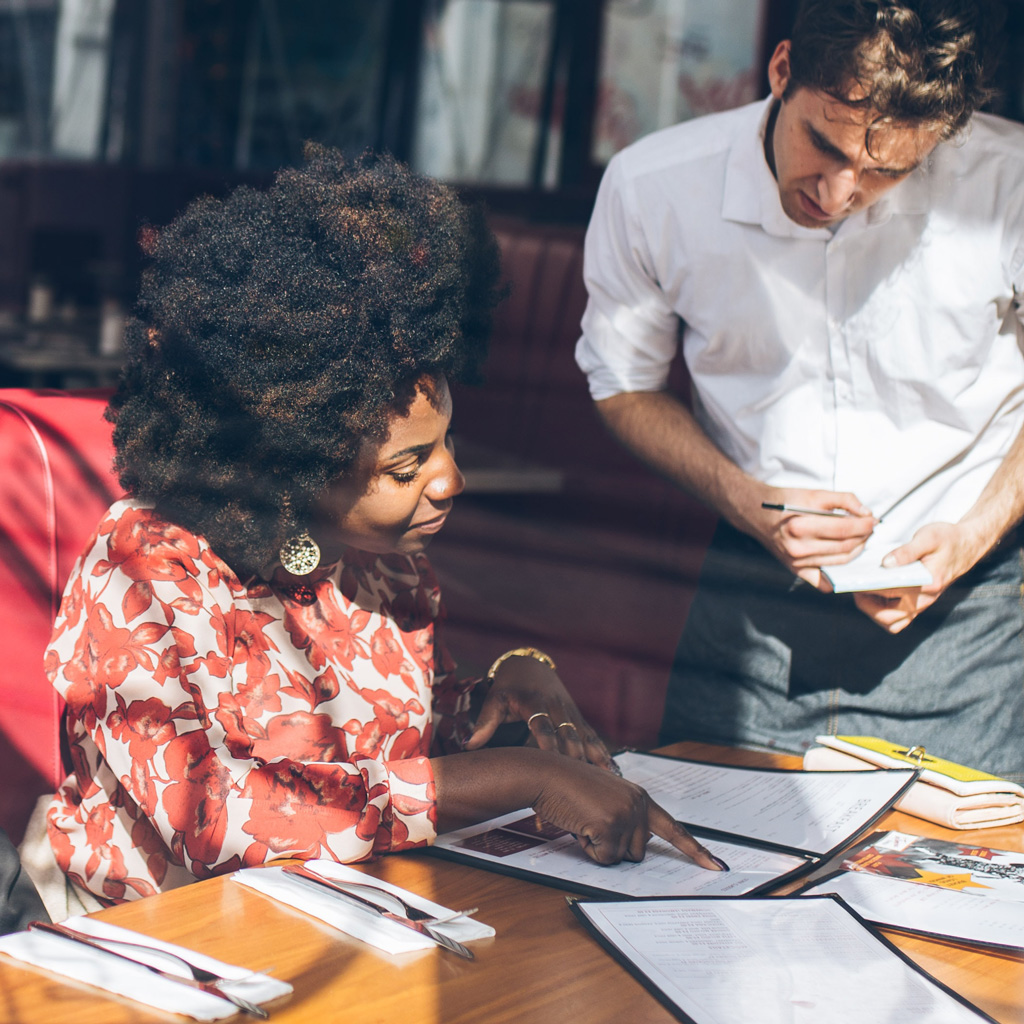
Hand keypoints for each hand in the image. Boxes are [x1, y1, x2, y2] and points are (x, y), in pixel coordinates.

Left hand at [464, 654, 614, 770]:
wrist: (530, 665)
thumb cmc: (509, 687)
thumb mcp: (494, 699)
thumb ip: (485, 721)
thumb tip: (470, 745)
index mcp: (534, 704)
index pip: (542, 727)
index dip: (548, 747)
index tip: (553, 768)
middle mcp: (556, 708)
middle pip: (568, 736)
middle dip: (575, 760)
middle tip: (581, 787)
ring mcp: (570, 713)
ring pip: (585, 737)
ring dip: (594, 759)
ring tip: (606, 784)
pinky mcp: (578, 718)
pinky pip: (592, 736)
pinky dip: (603, 753)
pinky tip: (613, 771)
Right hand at [533, 755, 723, 870]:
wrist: (545, 774)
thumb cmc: (567, 788)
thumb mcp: (604, 798)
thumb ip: (624, 817)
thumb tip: (632, 850)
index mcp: (640, 797)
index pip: (673, 828)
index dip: (695, 850)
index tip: (717, 867)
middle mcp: (638, 804)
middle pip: (638, 852)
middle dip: (613, 846)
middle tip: (591, 822)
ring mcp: (626, 814)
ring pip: (620, 858)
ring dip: (599, 848)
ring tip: (583, 820)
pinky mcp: (610, 825)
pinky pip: (603, 859)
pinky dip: (588, 850)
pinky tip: (578, 825)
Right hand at [749, 487, 877, 587]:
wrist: (758, 514)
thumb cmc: (785, 502)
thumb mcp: (814, 493)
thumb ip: (843, 499)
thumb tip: (866, 513)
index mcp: (800, 526)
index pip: (844, 529)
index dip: (864, 524)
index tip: (873, 519)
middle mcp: (797, 547)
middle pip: (845, 547)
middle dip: (864, 537)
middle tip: (869, 527)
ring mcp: (796, 562)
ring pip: (840, 561)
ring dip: (856, 550)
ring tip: (860, 538)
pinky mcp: (796, 570)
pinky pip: (823, 581)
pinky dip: (837, 575)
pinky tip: (843, 559)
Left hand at [853, 520, 985, 632]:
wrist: (966, 545)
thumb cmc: (947, 539)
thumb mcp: (928, 537)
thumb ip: (907, 551)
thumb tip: (885, 564)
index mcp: (928, 583)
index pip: (890, 592)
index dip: (867, 588)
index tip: (852, 581)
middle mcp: (924, 599)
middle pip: (889, 618)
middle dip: (866, 606)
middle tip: (854, 587)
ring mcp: (921, 604)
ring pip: (892, 622)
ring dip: (873, 612)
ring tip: (861, 591)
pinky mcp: (917, 603)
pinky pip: (897, 617)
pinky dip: (881, 610)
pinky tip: (872, 593)